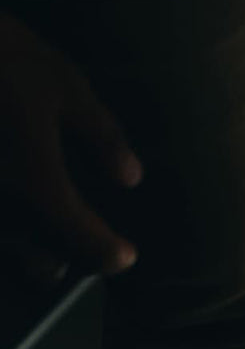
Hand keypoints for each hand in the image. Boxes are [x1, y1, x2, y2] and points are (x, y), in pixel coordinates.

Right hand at [0, 10, 142, 281]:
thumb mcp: (61, 83)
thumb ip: (100, 135)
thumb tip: (130, 178)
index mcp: (34, 181)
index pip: (80, 237)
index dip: (105, 251)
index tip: (124, 257)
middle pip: (26, 258)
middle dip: (48, 265)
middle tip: (64, 257)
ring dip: (15, 249)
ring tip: (34, 242)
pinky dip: (2, 228)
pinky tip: (11, 209)